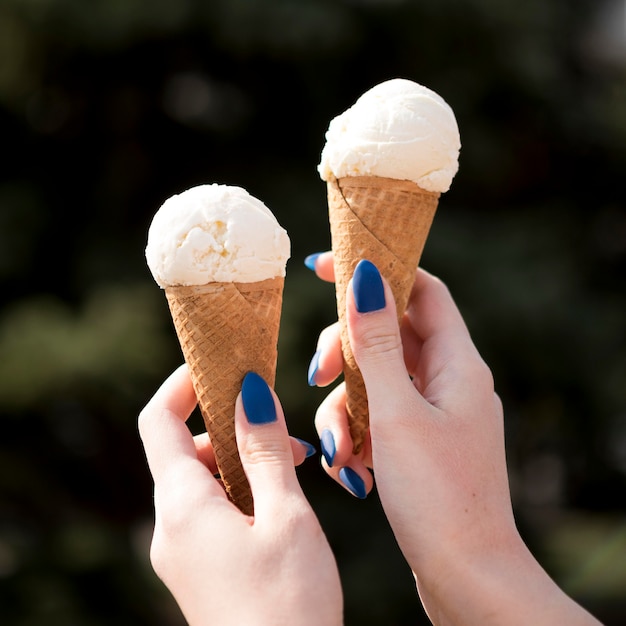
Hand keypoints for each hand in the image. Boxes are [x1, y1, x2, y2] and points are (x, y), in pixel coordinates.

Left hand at [138, 365, 342, 625]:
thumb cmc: (289, 606)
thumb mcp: (286, 516)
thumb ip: (265, 450)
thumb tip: (250, 392)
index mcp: (183, 506)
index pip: (160, 423)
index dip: (184, 385)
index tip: (218, 362)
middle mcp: (170, 525)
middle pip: (184, 449)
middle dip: (230, 425)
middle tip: (282, 425)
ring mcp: (181, 551)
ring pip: (202, 480)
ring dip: (242, 459)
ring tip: (294, 463)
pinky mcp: (199, 568)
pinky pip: (210, 510)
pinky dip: (241, 489)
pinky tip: (281, 499)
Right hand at [307, 253, 600, 624]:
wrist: (465, 576)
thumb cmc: (437, 494)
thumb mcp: (396, 411)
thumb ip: (376, 342)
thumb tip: (365, 276)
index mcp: (455, 363)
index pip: (419, 289)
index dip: (375, 270)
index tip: (323, 267)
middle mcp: (448, 381)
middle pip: (386, 335)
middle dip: (344, 353)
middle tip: (314, 374)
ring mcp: (433, 413)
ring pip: (373, 382)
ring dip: (343, 410)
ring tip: (341, 454)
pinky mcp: (418, 442)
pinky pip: (376, 418)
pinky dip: (356, 436)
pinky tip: (352, 472)